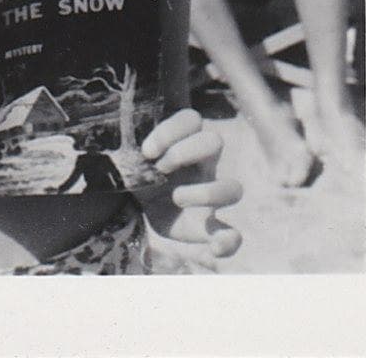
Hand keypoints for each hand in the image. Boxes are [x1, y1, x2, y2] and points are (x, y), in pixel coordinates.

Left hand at [133, 109, 241, 271]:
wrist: (144, 208)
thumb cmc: (142, 176)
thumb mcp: (133, 163)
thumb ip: (132, 154)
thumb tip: (141, 153)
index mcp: (185, 142)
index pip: (190, 119)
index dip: (170, 131)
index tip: (146, 151)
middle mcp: (204, 165)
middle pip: (214, 141)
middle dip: (185, 152)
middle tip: (161, 169)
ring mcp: (211, 195)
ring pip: (233, 188)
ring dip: (207, 193)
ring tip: (176, 197)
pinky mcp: (211, 229)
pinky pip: (234, 236)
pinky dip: (229, 242)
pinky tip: (214, 247)